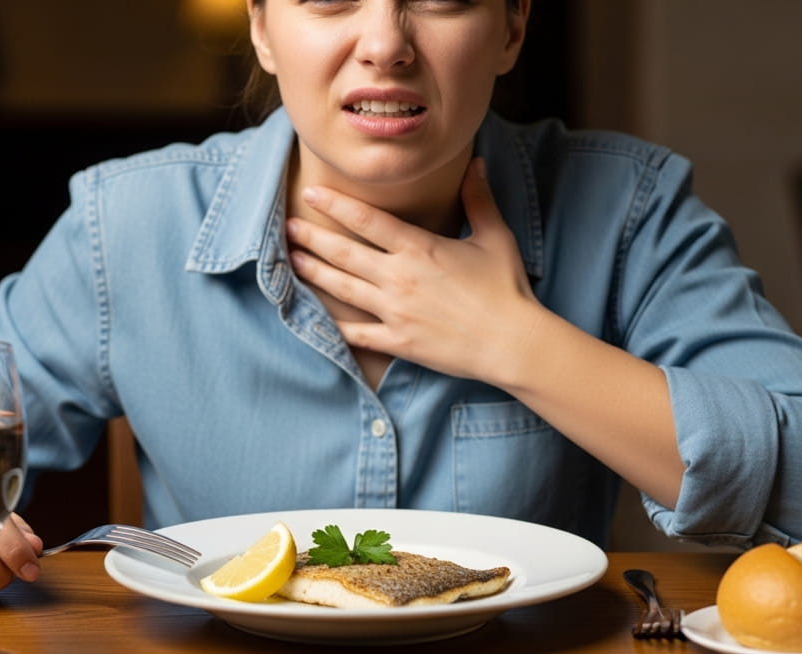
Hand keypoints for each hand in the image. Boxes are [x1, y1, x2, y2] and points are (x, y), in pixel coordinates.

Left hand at [286, 157, 542, 383]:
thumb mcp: (494, 237)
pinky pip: (357, 334)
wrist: (513, 342)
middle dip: (312, 237)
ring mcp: (395, 311)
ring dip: (315, 272)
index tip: (313, 194)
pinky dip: (335, 326)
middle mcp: (399, 278)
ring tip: (293, 260)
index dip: (336, 205)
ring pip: (343, 289)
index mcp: (419, 248)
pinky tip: (317, 317)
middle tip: (288, 226)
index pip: (367, 221)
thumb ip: (478, 199)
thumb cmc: (506, 288)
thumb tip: (475, 163)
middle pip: (344, 253)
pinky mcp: (398, 341)